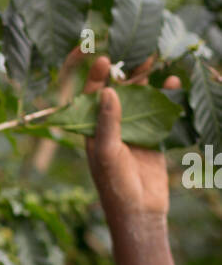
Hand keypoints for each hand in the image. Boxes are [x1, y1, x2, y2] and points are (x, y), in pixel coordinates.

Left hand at [59, 50, 180, 222]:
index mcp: (92, 131)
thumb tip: (106, 90)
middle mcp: (111, 127)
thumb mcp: (108, 152)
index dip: (96, 78)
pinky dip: (165, 97)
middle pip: (118, 94)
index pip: (91, 98)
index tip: (103, 58)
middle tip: (138, 53)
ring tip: (155, 60)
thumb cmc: (115, 184)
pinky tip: (172, 82)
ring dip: (147, 82)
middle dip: (126, 73)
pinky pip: (159, 113)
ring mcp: (133, 131)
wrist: (140, 211)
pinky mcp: (153, 137)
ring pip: (140, 100)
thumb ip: (108, 122)